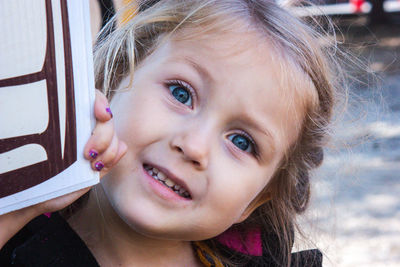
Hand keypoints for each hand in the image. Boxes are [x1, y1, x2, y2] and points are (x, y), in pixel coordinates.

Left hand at [36, 90, 126, 213]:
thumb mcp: (38, 143)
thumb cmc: (33, 168)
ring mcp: (97, 141)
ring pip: (114, 136)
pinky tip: (97, 167)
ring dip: (107, 151)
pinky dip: (112, 158)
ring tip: (90, 165)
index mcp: (68, 116)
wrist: (38, 195)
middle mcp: (85, 126)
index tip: (102, 115)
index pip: (90, 97)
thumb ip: (52, 127)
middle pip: (107, 120)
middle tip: (87, 154)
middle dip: (102, 137)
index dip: (100, 102)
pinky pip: (120, 149)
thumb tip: (69, 115)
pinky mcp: (105, 156)